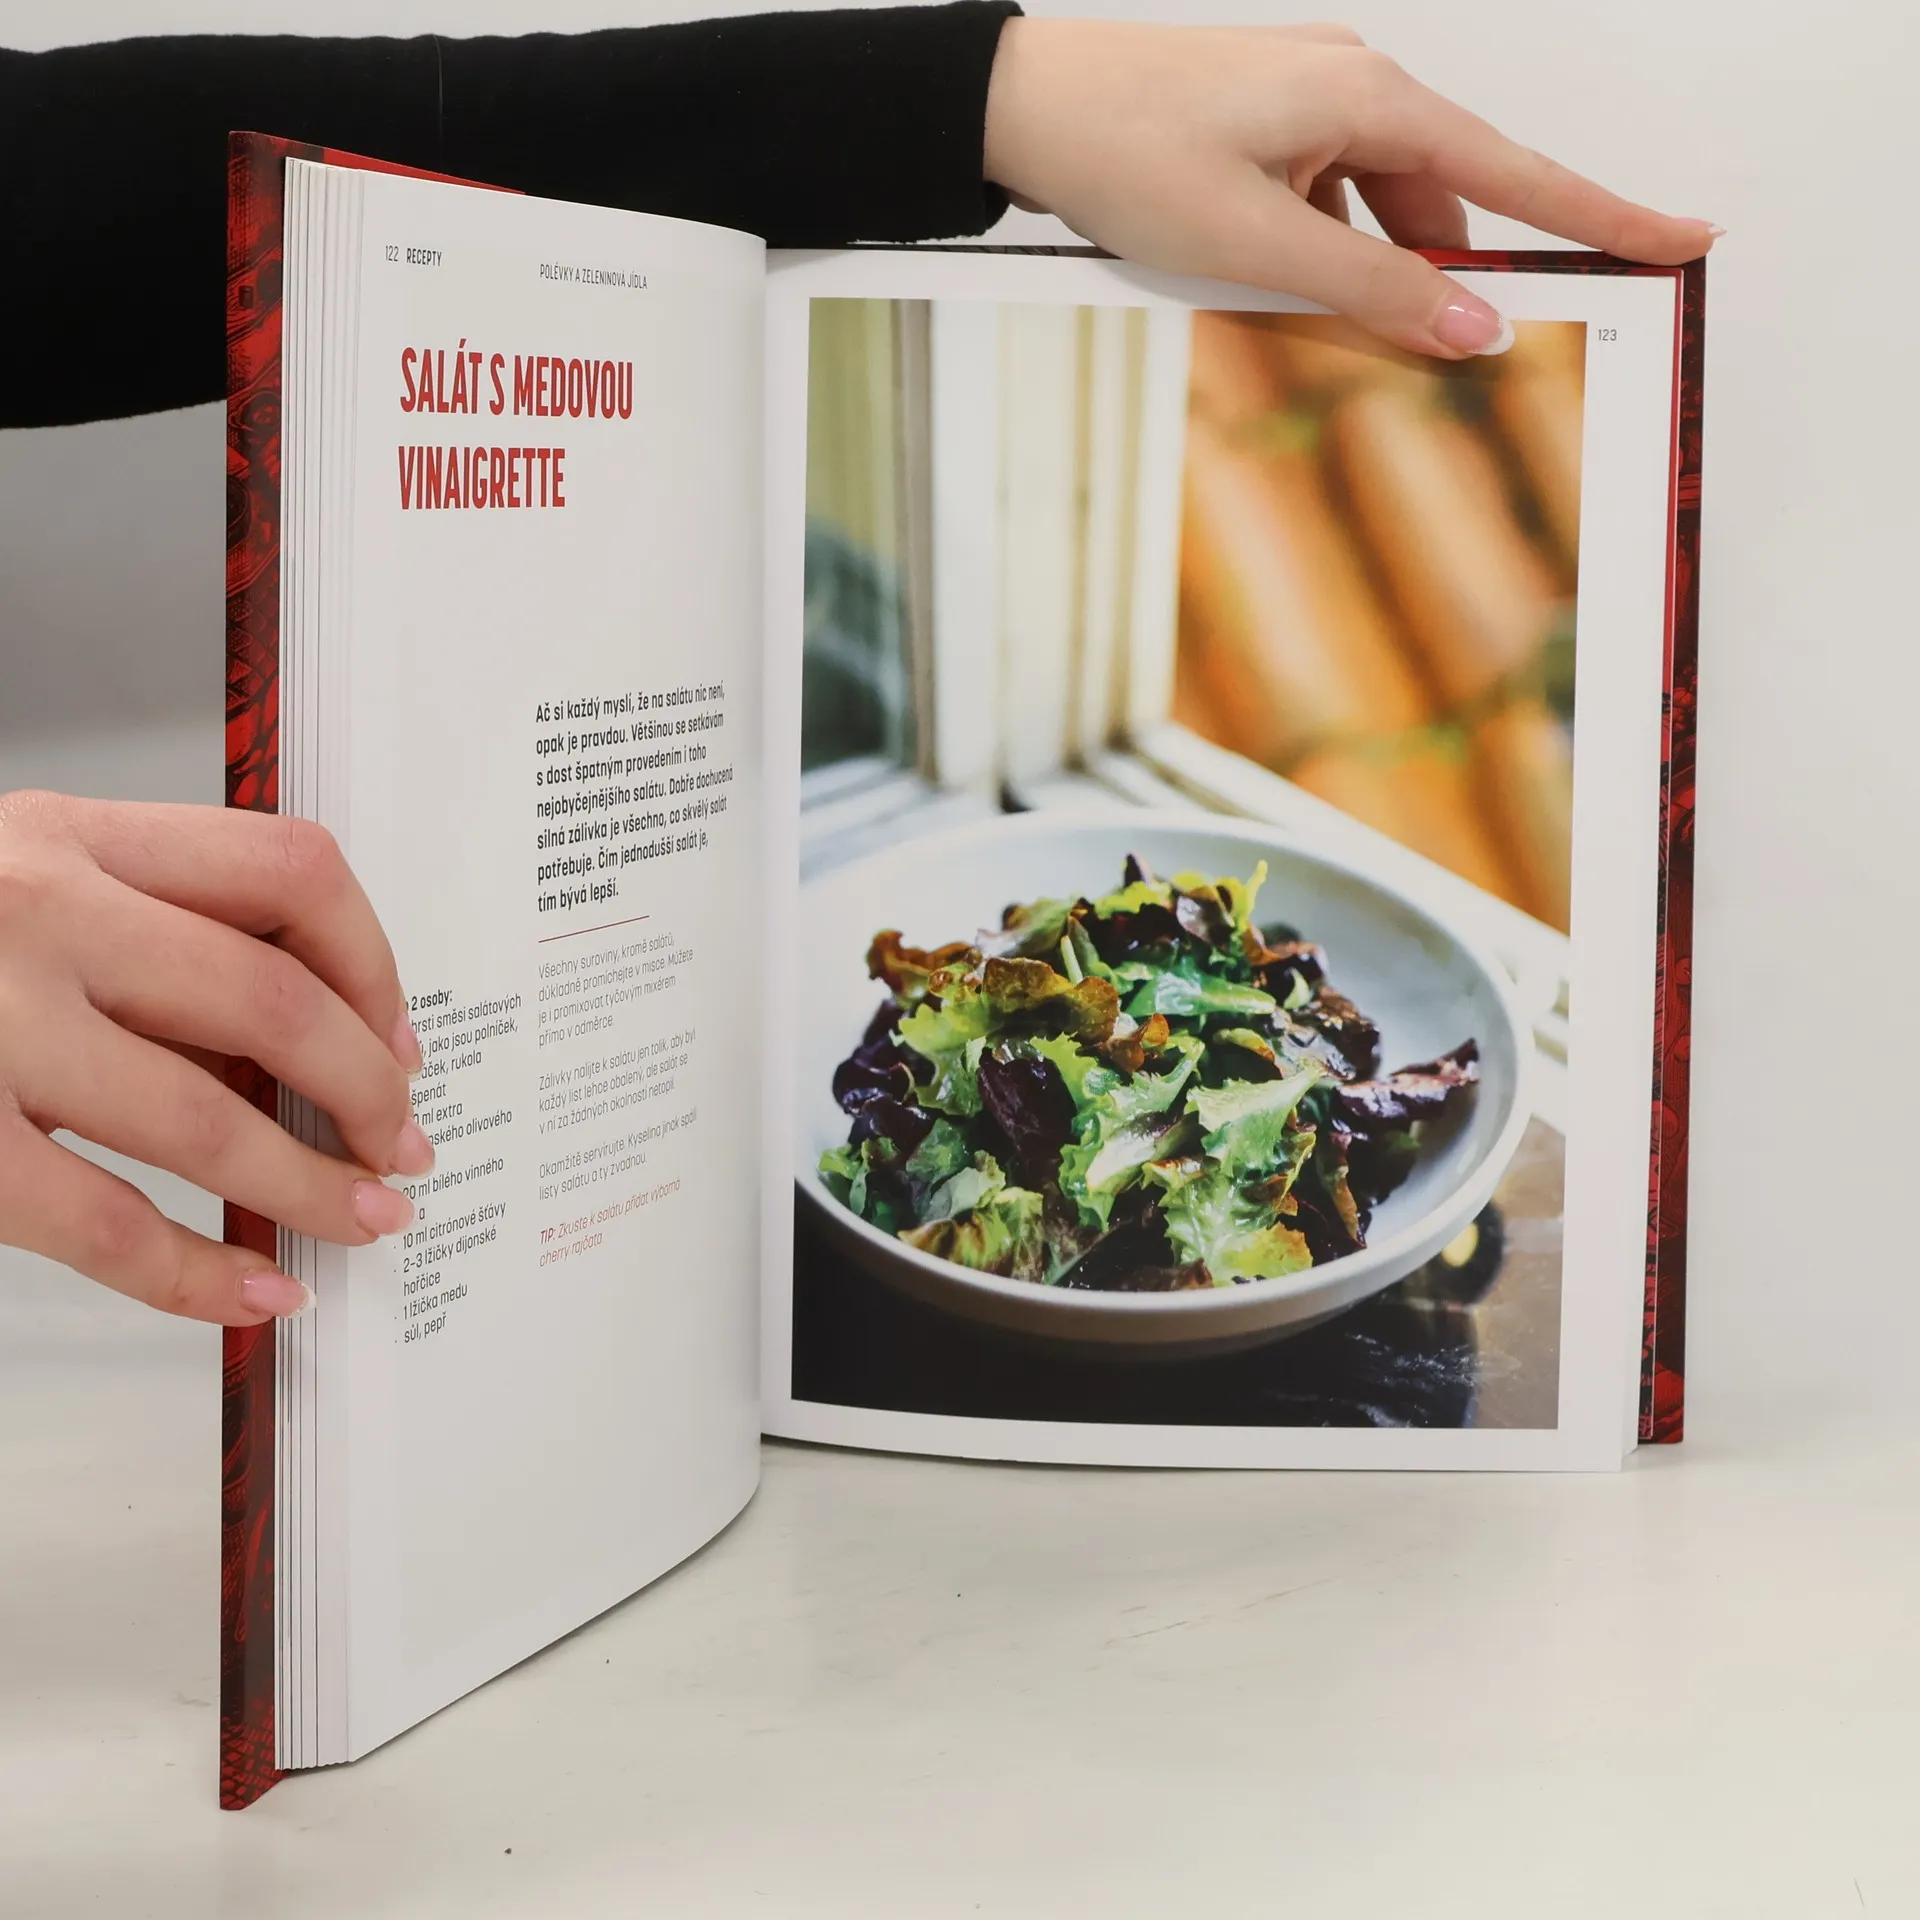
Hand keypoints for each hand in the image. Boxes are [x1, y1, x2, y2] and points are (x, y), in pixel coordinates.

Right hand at [0, 791, 430, 1325]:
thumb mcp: (18, 881)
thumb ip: (142, 930)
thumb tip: (307, 1038)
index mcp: (70, 833)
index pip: (289, 870)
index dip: (373, 962)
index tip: (399, 1034)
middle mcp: (35, 911)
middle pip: (273, 998)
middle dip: (366, 1089)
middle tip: (400, 1147)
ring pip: (202, 1117)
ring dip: (305, 1185)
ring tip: (361, 1220)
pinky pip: (99, 1222)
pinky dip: (194, 1272)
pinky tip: (253, 1293)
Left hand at [983, 20, 1718, 357]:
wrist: (1020, 102)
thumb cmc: (1123, 151)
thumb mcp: (1255, 241)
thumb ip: (1371, 290)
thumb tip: (1475, 326)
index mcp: (1369, 97)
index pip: (1516, 172)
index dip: (1604, 213)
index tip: (1682, 237)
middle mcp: (1351, 83)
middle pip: (1442, 197)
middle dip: (1441, 269)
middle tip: (1446, 339)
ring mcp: (1305, 98)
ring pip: (1377, 202)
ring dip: (1362, 264)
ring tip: (1280, 294)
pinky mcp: (1264, 119)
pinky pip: (1325, 192)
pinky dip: (1319, 242)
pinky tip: (1265, 270)